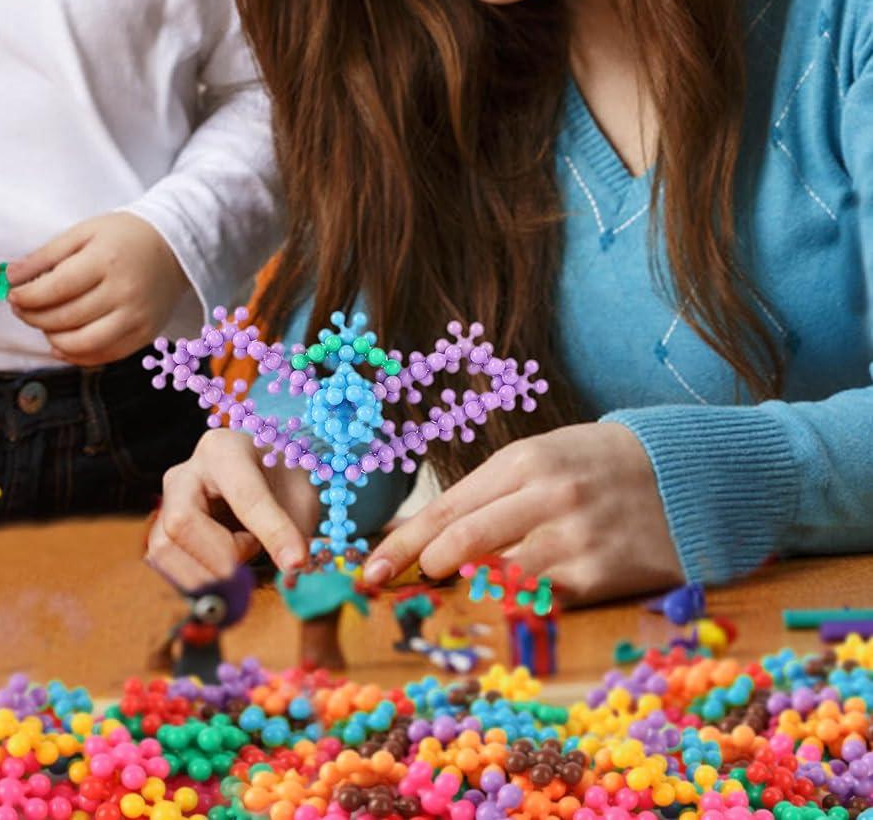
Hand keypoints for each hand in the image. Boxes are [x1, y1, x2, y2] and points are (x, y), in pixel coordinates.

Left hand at [8, 212, 187, 365]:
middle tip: (21, 309)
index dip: (27, 297)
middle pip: (65, 318)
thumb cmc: (124, 236)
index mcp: (106, 260)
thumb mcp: (83, 232)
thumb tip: (10, 276)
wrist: (174, 247)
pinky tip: (62, 342)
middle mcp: (124, 292)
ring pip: (81, 344)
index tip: (13, 295)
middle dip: (33, 317)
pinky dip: (76, 355)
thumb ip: (45, 255)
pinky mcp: (144, 335)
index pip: (56, 288)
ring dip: (52, 338)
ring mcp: (136, 318)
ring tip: (43, 324)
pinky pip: (103, 356)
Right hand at [147, 428, 314, 588]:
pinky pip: (164, 566)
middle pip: (180, 523)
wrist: (261, 476)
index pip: (241, 495)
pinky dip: (195, 581)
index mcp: (223, 450)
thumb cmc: (279, 481)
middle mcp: (184, 473)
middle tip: (255, 560)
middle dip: (222, 558)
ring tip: (239, 559)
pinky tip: (222, 570)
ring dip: (206, 571)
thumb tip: (291, 568)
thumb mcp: (299, 497)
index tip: (295, 561)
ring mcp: (166, 503)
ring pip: (163, 549)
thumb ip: (293, 529)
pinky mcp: (160, 532)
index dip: (270, 531)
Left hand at [360, 423, 683, 604]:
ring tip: (452, 582)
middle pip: (464, 539)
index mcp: (524, 461)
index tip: (371, 564)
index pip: (449, 507)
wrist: (685, 477)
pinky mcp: (599, 576)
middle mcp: (546, 497)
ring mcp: (574, 539)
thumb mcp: (542, 458)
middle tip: (387, 582)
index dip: (405, 539)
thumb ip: (492, 495)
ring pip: (499, 574)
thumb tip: (433, 537)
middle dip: (419, 564)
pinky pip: (541, 596)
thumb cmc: (596, 464)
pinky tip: (509, 592)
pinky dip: (518, 598)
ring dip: (469, 584)